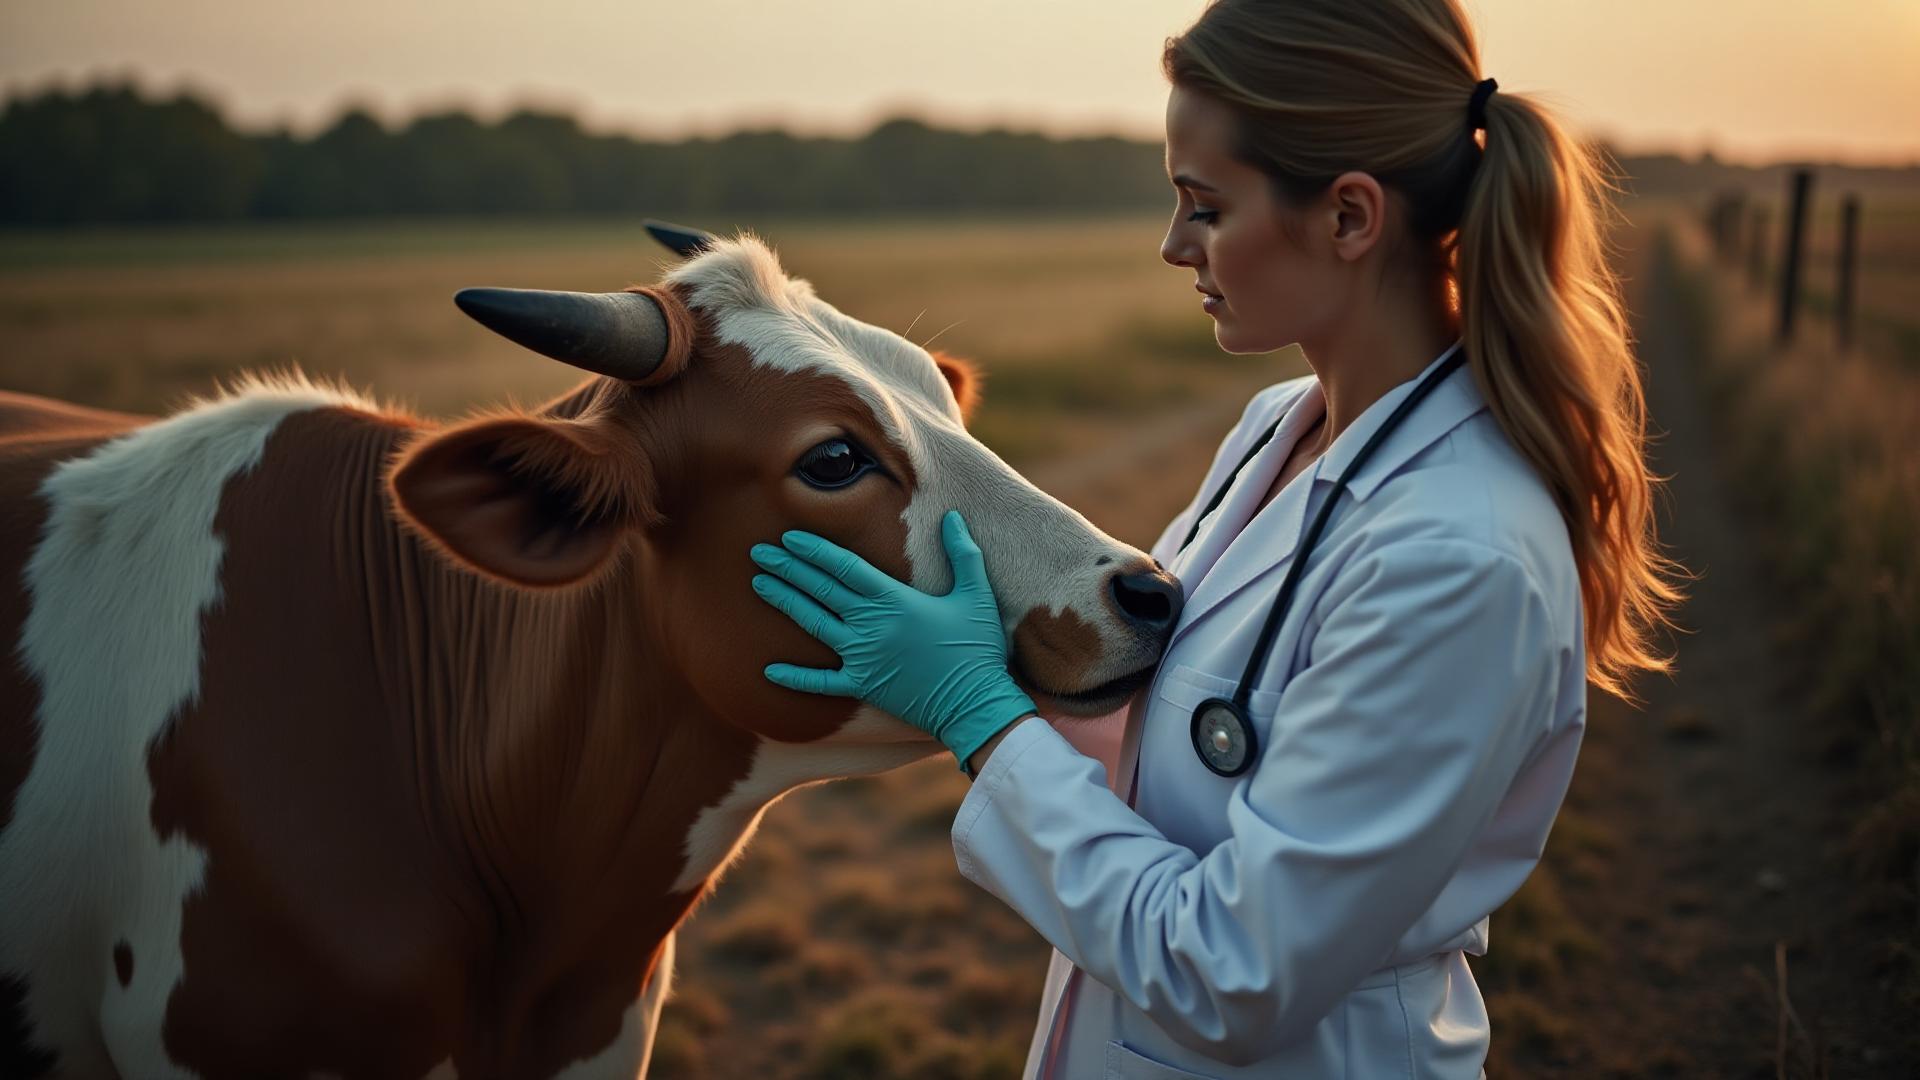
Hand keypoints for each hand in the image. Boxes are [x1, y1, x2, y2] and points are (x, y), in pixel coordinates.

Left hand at [749, 510, 1036, 771]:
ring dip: (785, 602)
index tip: (789, 537)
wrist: (976, 704)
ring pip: (814, 623)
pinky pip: (821, 683)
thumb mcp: (976, 594)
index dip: (813, 550)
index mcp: (893, 599)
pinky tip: (768, 670)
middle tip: (759, 551)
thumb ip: (963, 554)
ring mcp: (862, 657)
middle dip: (788, 568)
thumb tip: (954, 518)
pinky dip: (795, 677)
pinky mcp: (863, 687)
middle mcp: (870, 625)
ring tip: (759, 584)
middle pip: (820, 589)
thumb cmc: (978, 648)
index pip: (843, 566)